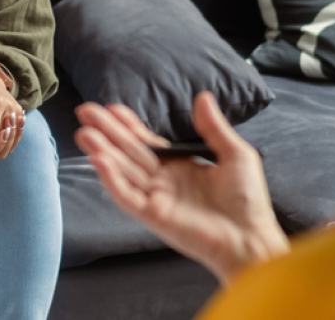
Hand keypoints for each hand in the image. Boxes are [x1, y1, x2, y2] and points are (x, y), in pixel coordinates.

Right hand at [75, 93, 289, 283]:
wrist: (251, 236)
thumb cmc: (248, 200)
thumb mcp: (235, 154)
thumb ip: (213, 127)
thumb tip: (203, 97)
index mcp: (180, 166)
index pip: (146, 142)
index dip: (128, 125)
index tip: (112, 107)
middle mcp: (163, 181)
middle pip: (128, 152)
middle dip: (106, 132)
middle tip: (85, 112)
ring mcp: (156, 198)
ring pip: (122, 171)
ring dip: (102, 152)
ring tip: (84, 133)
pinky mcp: (153, 215)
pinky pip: (127, 196)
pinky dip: (112, 180)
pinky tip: (99, 161)